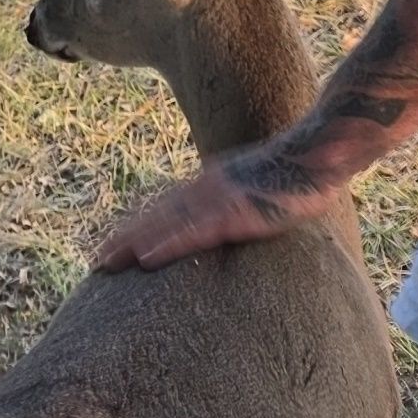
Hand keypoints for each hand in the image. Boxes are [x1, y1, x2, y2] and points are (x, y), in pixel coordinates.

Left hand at [94, 151, 338, 272]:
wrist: (320, 152)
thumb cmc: (301, 173)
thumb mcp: (262, 187)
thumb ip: (243, 202)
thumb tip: (236, 223)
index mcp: (213, 183)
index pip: (168, 208)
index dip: (140, 227)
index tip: (116, 246)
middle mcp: (207, 187)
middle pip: (157, 216)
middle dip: (126, 239)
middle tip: (97, 264)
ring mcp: (219, 197)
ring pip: (166, 224)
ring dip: (134, 244)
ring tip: (108, 265)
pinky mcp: (235, 210)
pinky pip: (194, 231)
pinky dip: (167, 244)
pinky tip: (146, 259)